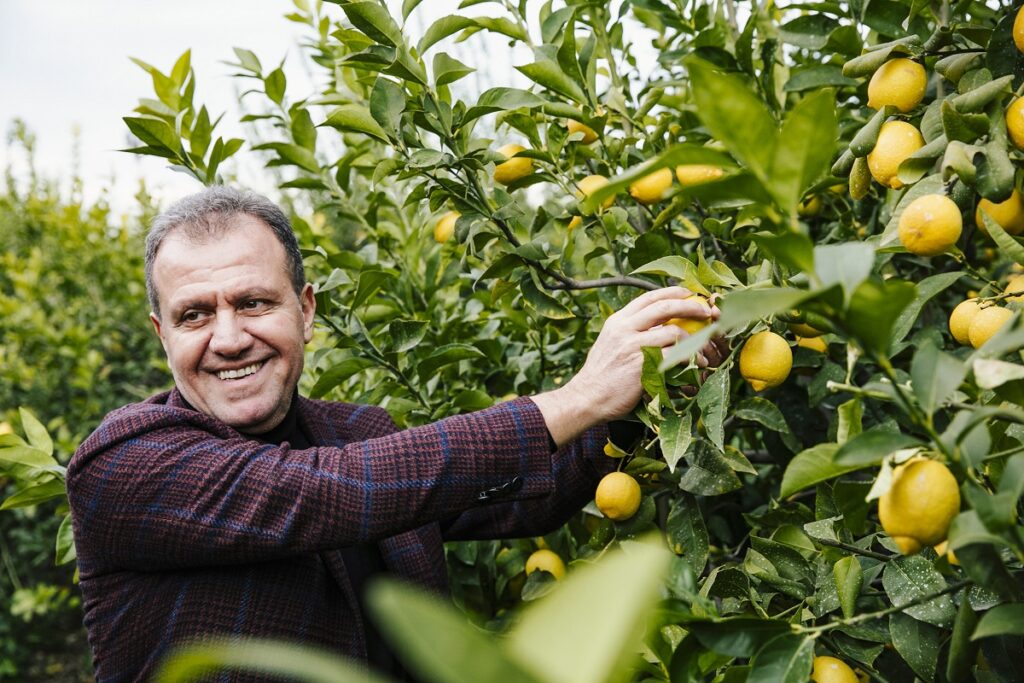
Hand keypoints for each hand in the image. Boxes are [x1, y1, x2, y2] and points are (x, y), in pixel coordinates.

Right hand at [532, 286, 720, 445]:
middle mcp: (624, 329)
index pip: (648, 298)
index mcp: (618, 321)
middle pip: (664, 308)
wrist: (587, 398)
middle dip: (690, 307)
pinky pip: (674, 356)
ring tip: (703, 350)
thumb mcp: (610, 343)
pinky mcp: (642, 365)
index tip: (687, 293)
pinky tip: (696, 365)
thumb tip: (655, 325)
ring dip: (694, 340)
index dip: (671, 292)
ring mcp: (633, 346)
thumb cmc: (601, 375)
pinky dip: (690, 359)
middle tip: (706, 312)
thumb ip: (629, 331)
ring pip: (673, 332)